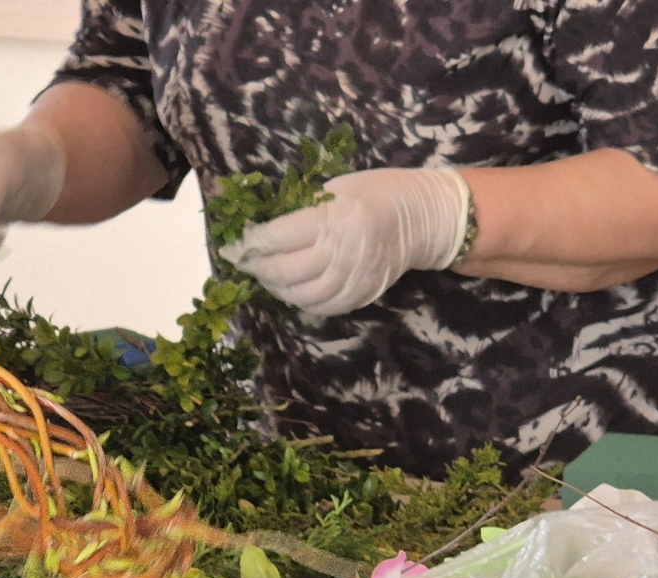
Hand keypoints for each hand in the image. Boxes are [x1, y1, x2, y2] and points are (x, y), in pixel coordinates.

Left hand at [218, 167, 468, 316]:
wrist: (422, 217)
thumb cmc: (375, 193)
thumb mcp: (334, 189)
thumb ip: (300, 211)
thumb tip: (260, 230)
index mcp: (333, 218)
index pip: (276, 238)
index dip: (249, 243)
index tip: (235, 243)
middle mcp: (341, 253)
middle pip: (283, 271)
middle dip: (256, 267)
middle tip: (245, 261)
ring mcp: (352, 279)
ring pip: (298, 295)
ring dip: (274, 287)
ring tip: (265, 274)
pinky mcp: (360, 296)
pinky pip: (320, 308)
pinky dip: (299, 301)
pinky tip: (291, 288)